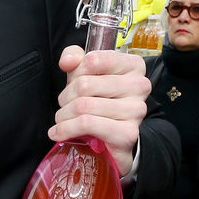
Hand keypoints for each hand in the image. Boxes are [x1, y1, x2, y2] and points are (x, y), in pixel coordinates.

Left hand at [51, 45, 149, 177]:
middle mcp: (139, 85)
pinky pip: (88, 124)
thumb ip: (76, 59)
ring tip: (62, 120)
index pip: (93, 60)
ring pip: (83, 106)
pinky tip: (58, 133)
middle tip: (65, 106)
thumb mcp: (87, 75)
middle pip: (85, 85)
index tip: (72, 84)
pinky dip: (66, 129)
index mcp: (133, 65)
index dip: (75, 73)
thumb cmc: (100, 102)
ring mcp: (136, 110)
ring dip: (64, 115)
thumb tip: (68, 61)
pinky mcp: (127, 132)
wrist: (113, 139)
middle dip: (66, 97)